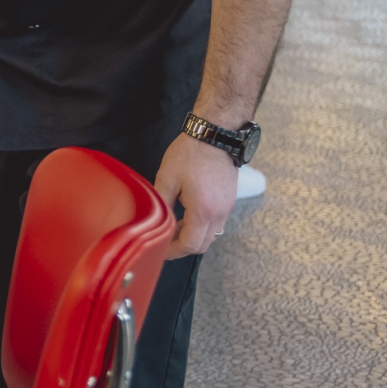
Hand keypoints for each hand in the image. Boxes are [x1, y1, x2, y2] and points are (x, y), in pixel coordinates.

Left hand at [153, 130, 238, 258]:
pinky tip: (187, 214)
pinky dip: (202, 225)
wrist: (216, 135)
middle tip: (166, 241)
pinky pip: (216, 222)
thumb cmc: (190, 154)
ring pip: (211, 234)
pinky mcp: (228, 200)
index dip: (175, 251)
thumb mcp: (167, 178)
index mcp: (203, 210)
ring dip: (193, 235)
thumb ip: (163, 204)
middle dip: (184, 246)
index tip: (162, 250)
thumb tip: (158, 222)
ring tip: (174, 226)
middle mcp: (219, 213)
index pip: (191, 245)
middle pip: (203, 244)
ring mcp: (227, 207)